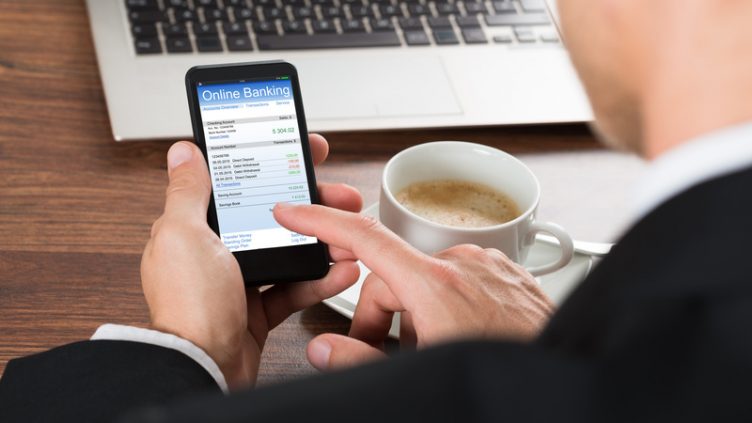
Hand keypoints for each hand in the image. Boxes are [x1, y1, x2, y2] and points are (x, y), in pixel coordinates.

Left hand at [140, 134, 362, 388]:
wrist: (203, 368)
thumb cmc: (187, 307)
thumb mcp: (182, 235)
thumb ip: (187, 192)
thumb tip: (183, 153)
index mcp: (196, 228)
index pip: (238, 183)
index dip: (273, 164)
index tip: (303, 152)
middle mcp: (216, 252)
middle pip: (272, 216)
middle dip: (311, 204)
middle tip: (341, 195)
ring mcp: (239, 281)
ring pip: (289, 250)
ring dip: (322, 241)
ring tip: (348, 235)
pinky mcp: (258, 309)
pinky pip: (295, 288)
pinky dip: (319, 280)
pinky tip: (340, 271)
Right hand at [273, 204, 554, 370]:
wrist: (563, 377)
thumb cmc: (502, 372)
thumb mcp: (421, 370)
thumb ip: (362, 359)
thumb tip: (324, 350)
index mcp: (436, 284)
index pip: (364, 236)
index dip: (320, 220)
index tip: (294, 210)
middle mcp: (463, 264)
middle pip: (392, 274)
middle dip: (375, 314)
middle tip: (376, 351)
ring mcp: (488, 267)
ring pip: (426, 278)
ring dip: (415, 313)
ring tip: (428, 350)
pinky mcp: (507, 275)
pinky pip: (460, 279)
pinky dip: (447, 304)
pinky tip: (458, 335)